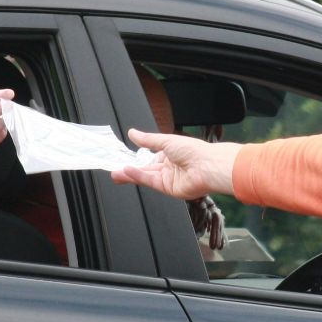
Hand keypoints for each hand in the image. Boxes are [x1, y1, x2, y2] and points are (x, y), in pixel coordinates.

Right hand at [110, 129, 239, 197]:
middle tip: (114, 170)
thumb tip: (132, 133)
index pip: (149, 158)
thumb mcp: (166, 140)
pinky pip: (151, 182)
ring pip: (145, 177)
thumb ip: (147, 140)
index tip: (122, 159)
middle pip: (145, 169)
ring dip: (130, 175)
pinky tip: (128, 172)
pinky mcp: (169, 188)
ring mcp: (168, 179)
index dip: (136, 159)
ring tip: (115, 174)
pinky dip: (139, 177)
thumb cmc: (194, 151)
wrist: (207, 165)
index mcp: (170, 154)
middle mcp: (168, 167)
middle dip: (129, 170)